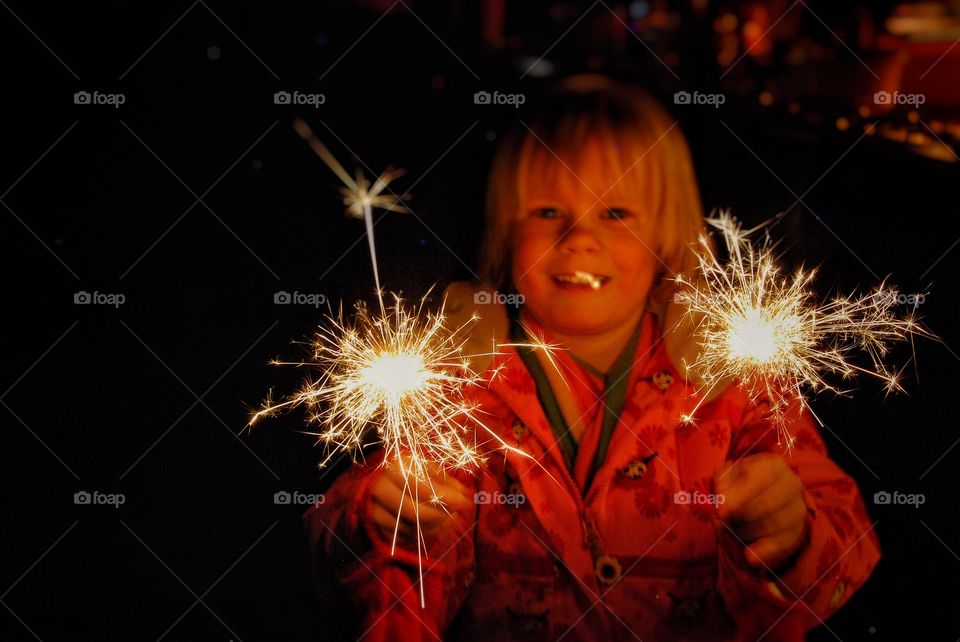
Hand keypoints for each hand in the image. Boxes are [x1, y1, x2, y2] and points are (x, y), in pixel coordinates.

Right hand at [369, 457, 472, 543]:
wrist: (376, 480)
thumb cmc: (408, 471)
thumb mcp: (426, 468)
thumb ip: (445, 480)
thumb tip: (465, 494)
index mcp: (395, 467)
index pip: (422, 487)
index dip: (446, 497)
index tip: (465, 503)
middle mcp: (379, 487)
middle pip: (412, 511)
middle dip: (438, 517)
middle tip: (454, 516)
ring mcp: (372, 508)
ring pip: (405, 527)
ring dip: (430, 528)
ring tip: (444, 521)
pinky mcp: (372, 526)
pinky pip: (399, 538)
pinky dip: (417, 536)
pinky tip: (427, 527)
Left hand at [715, 453, 808, 568]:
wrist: (764, 490)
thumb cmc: (741, 480)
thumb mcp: (728, 474)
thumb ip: (723, 483)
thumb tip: (723, 504)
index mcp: (773, 464)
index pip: (758, 482)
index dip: (738, 498)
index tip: (720, 512)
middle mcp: (792, 483)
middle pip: (767, 506)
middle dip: (740, 518)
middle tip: (722, 523)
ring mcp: (799, 507)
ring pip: (773, 526)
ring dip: (747, 532)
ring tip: (730, 530)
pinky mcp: (799, 529)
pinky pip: (783, 544)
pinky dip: (764, 551)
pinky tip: (749, 555)